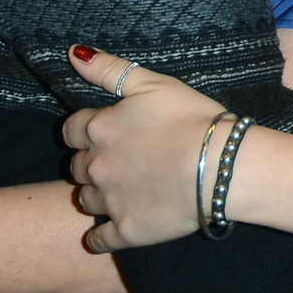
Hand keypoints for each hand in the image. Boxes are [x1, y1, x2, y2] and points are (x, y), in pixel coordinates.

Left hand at [64, 46, 228, 252]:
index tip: (102, 133)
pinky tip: (110, 231)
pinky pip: (99, 240)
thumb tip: (72, 53)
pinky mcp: (126, 231)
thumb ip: (109, 69)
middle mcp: (97, 166)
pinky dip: (100, 237)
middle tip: (119, 161)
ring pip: (86, 200)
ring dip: (98, 195)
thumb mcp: (153, 83)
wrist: (222, 166)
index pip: (70, 130)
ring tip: (124, 190)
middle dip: (92, 163)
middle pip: (76, 167)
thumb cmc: (192, 118)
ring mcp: (110, 202)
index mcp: (99, 129)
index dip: (84, 131)